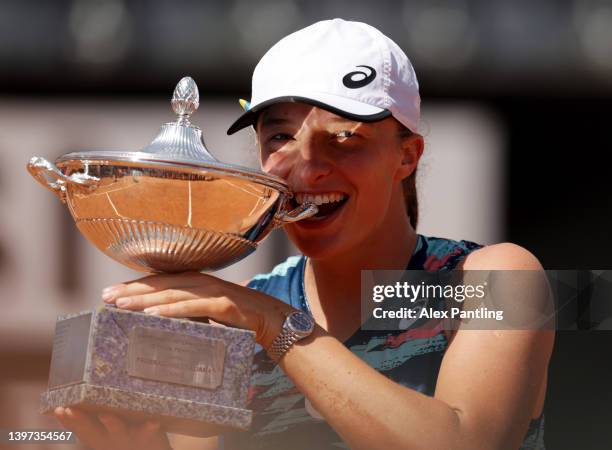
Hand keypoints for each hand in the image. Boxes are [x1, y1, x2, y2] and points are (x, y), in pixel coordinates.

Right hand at [54, 407, 171, 449]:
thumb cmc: (125, 440)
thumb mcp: (104, 434)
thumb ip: (89, 420)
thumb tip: (68, 402)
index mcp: (98, 436)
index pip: (78, 426)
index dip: (67, 420)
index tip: (58, 409)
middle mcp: (109, 438)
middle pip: (92, 429)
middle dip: (80, 420)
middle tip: (69, 410)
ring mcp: (128, 437)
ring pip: (118, 429)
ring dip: (111, 423)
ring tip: (105, 415)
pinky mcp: (148, 435)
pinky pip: (149, 431)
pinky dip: (149, 427)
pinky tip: (153, 422)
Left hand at [101, 272, 293, 348]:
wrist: (271, 318)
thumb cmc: (237, 316)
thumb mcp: (207, 309)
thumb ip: (187, 308)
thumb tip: (159, 319)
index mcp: (196, 280)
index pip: (158, 280)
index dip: (133, 285)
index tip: (109, 292)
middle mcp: (201, 281)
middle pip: (159, 284)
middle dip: (130, 290)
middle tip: (105, 297)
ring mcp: (212, 291)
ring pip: (171, 293)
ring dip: (143, 299)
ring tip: (120, 305)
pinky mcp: (222, 305)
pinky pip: (191, 307)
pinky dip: (169, 310)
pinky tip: (150, 315)